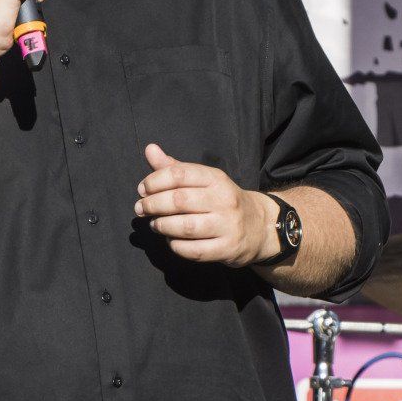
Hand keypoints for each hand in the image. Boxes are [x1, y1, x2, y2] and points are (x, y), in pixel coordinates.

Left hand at [134, 142, 275, 265]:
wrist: (260, 226)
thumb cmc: (222, 200)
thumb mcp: (204, 180)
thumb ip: (175, 167)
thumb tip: (149, 149)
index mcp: (216, 178)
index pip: (179, 174)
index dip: (154, 181)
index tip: (142, 189)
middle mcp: (224, 200)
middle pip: (179, 200)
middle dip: (153, 205)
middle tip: (141, 208)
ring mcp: (227, 225)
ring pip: (185, 227)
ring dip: (162, 226)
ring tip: (155, 224)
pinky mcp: (227, 248)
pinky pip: (194, 250)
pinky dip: (176, 246)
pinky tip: (171, 240)